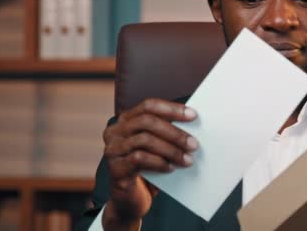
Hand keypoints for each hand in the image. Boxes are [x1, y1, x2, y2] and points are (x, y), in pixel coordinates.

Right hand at [101, 98, 198, 229]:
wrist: (131, 200)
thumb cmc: (148, 169)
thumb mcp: (158, 148)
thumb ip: (167, 134)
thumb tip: (193, 124)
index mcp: (126, 120)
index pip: (149, 106)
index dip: (172, 109)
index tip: (194, 115)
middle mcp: (115, 131)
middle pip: (147, 122)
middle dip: (174, 132)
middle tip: (194, 144)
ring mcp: (112, 149)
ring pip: (144, 140)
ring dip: (171, 150)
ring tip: (187, 160)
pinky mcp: (115, 168)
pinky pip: (139, 159)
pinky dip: (159, 162)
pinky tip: (171, 168)